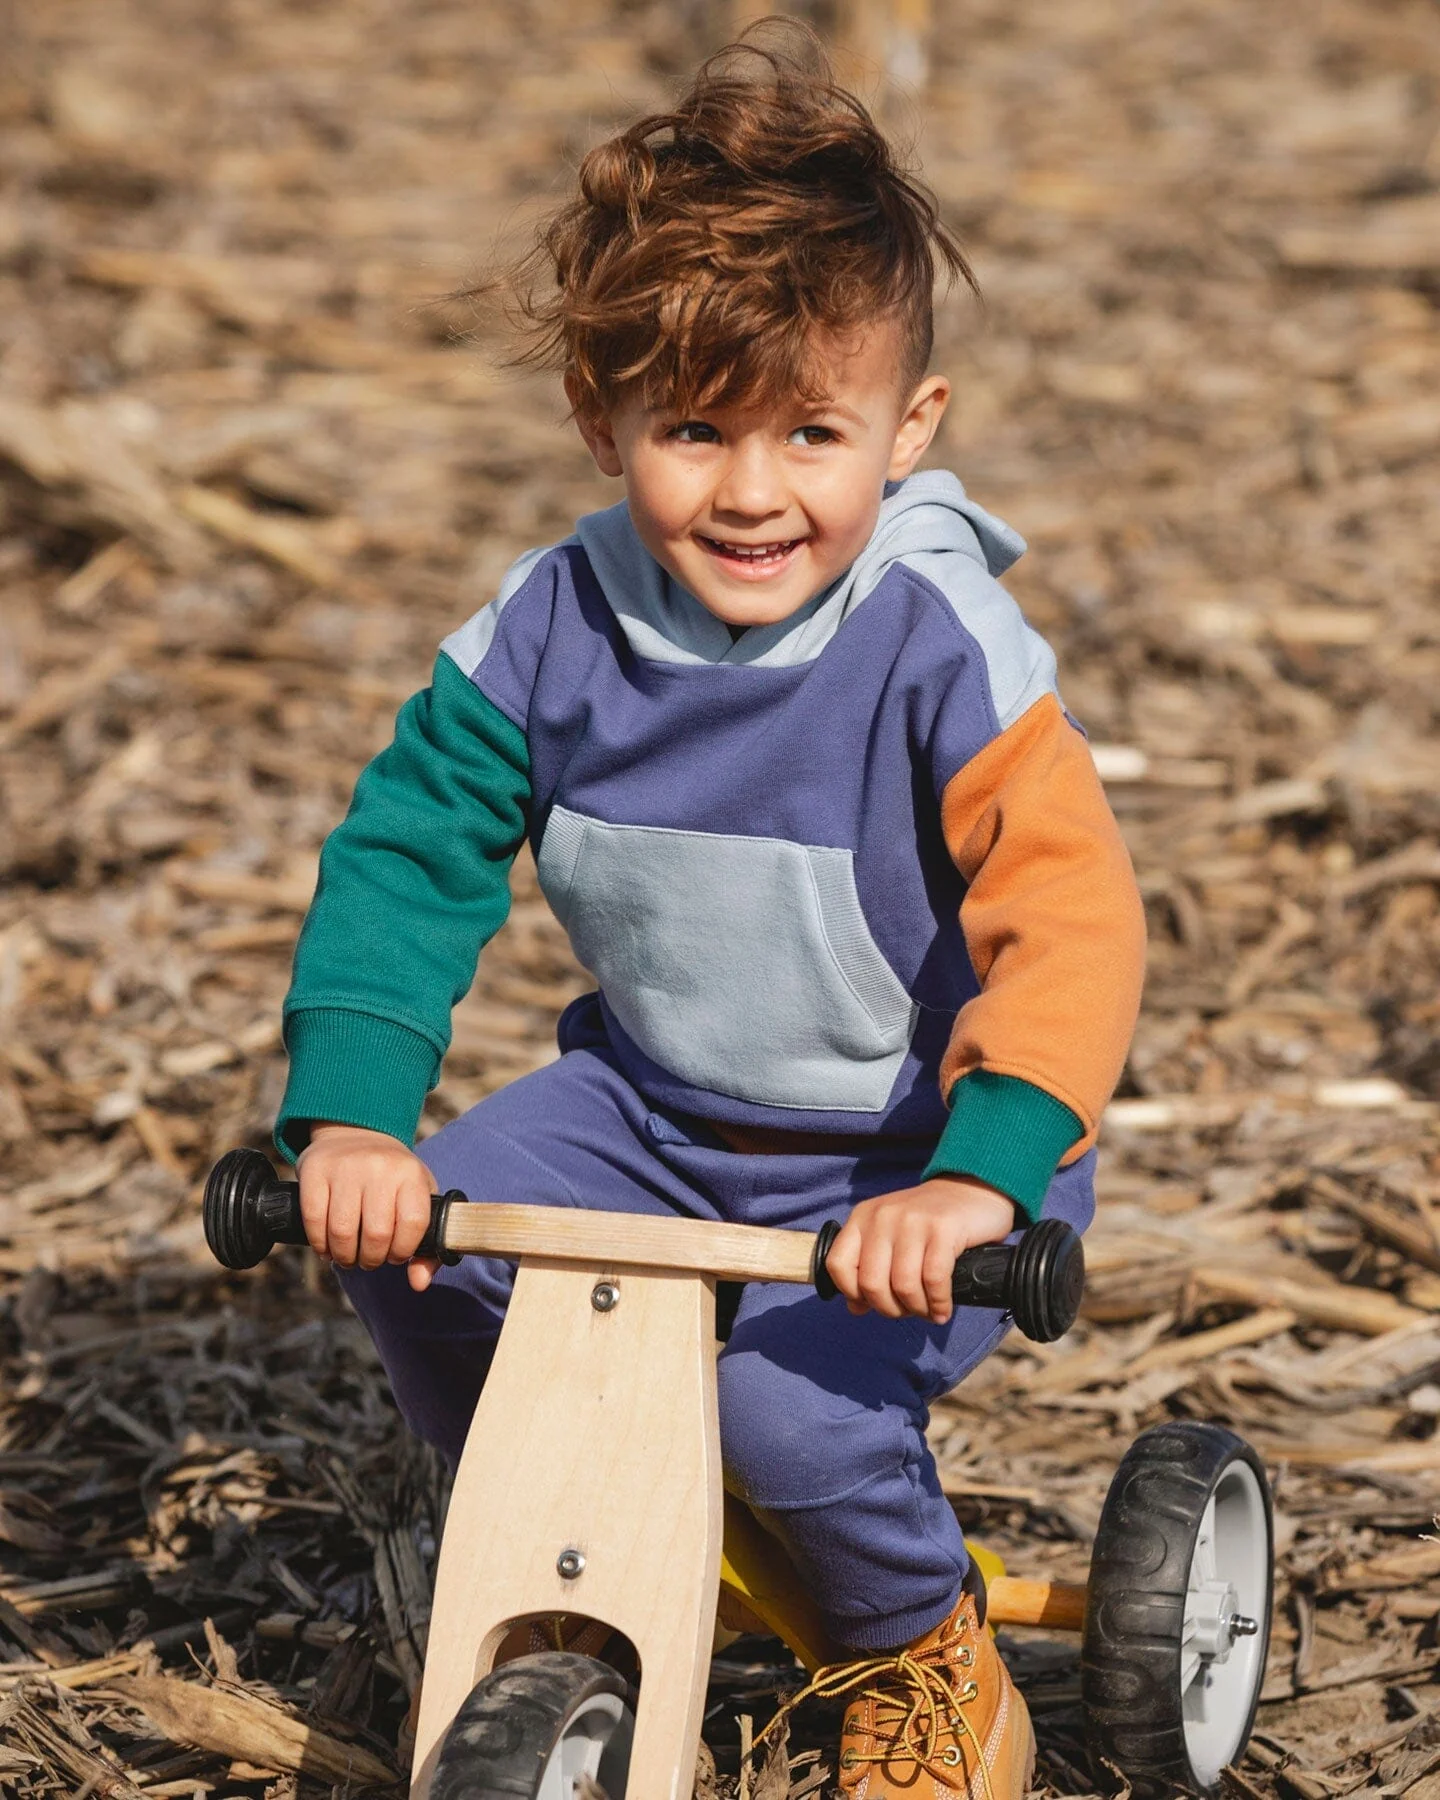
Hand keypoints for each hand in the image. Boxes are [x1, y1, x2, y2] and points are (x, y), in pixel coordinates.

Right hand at [296, 1123, 442, 1292]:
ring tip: (348, 1257)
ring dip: (344, 1256)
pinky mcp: (315, 1169)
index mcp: (411, 1174)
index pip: (413, 1224)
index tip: (396, 1256)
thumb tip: (419, 1283)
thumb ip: (426, 1242)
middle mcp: (380, 1167)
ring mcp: (346, 1167)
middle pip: (376, 1234)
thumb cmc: (392, 1177)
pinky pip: (313, 1220)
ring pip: (342, 1232)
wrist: (356, 1131)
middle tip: (368, 1260)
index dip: (403, 1251)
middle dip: (371, 1259)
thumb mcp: (417, 1197)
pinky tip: (327, 1247)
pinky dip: (319, 1244)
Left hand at [825, 1175, 1018, 1324]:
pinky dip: (938, 1303)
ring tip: (928, 1311)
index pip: (838, 1264)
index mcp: (862, 1217)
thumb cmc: (928, 1222)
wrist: (972, 1190)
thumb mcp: (891, 1237)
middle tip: (908, 1311)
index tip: (874, 1303)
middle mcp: (882, 1216)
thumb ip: (869, 1268)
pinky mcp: (942, 1228)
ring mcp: (912, 1220)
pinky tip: (943, 1309)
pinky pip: (934, 1280)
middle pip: (871, 1283)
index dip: (854, 1293)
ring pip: (903, 1285)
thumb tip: (855, 1307)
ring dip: (917, 1309)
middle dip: (890, 1309)